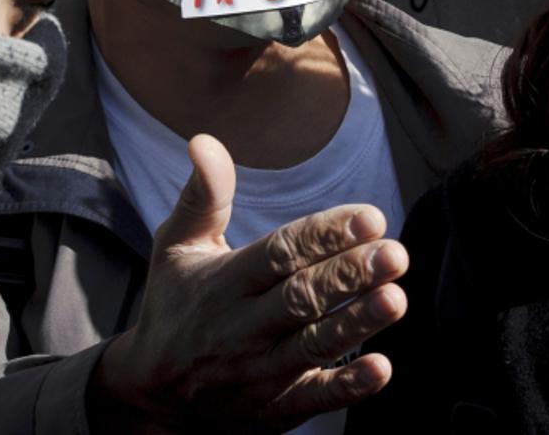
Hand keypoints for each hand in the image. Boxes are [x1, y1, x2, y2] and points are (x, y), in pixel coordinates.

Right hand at [88, 134, 408, 432]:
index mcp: (224, 281)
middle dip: (349, 275)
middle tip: (395, 253)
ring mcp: (259, 370)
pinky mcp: (276, 408)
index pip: (279, 254)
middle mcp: (242, 326)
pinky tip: (380, 368)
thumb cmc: (175, 303)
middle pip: (301, 297)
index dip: (323, 235)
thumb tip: (203, 140)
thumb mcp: (178, 246)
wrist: (153, 393)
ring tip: (396, 299)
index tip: (370, 218)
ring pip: (313, 345)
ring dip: (357, 324)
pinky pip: (313, 398)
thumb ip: (203, 194)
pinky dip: (347, 386)